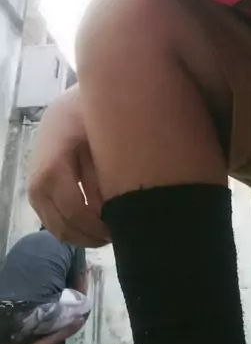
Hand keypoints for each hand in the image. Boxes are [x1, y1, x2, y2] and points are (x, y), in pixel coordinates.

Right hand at [28, 85, 109, 246]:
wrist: (68, 107)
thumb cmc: (91, 117)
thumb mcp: (104, 141)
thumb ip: (108, 174)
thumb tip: (118, 209)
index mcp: (54, 166)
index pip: (75, 211)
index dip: (99, 226)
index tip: (122, 227)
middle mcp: (38, 181)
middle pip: (64, 226)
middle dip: (93, 236)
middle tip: (120, 233)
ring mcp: (34, 189)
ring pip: (57, 228)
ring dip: (83, 235)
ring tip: (110, 231)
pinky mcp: (37, 191)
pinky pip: (54, 219)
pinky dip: (74, 226)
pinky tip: (96, 223)